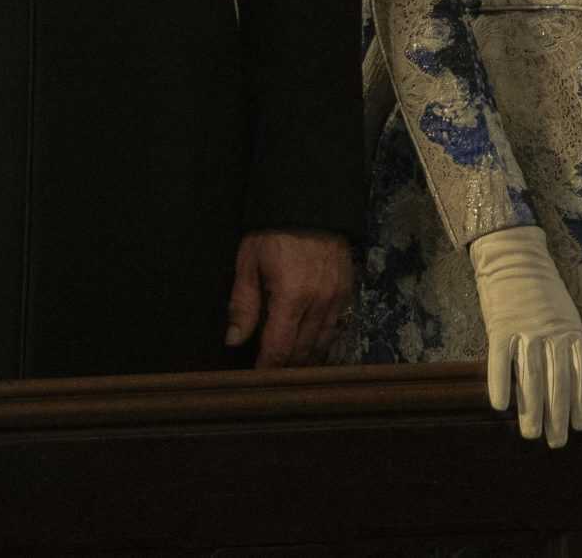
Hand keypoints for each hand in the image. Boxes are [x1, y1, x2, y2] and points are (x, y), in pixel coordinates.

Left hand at [225, 228, 351, 367]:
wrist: (310, 202)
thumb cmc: (272, 232)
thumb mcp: (248, 262)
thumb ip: (243, 305)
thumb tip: (234, 341)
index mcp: (291, 297)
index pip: (279, 348)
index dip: (267, 368)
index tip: (256, 379)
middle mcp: (318, 303)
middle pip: (302, 352)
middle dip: (285, 368)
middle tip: (270, 376)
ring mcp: (337, 299)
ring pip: (322, 344)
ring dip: (305, 359)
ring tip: (289, 367)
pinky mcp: (347, 292)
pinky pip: (336, 328)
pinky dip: (322, 341)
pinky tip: (310, 346)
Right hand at [468, 225, 581, 446]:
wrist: (514, 255)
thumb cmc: (541, 290)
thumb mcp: (565, 314)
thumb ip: (567, 343)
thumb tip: (571, 382)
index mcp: (572, 330)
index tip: (581, 425)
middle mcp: (552, 332)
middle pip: (558, 380)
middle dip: (558, 414)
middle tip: (556, 441)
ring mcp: (526, 328)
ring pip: (531, 375)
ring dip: (532, 408)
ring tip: (531, 433)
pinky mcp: (500, 325)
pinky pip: (500, 359)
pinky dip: (500, 383)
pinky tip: (500, 406)